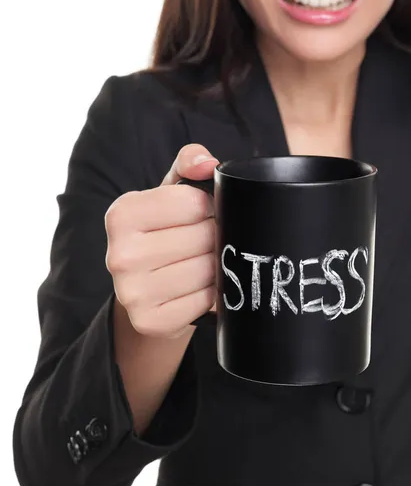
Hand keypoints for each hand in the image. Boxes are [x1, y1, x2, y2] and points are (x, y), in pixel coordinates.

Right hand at [105, 144, 219, 338]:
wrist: (148, 291)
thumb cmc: (164, 233)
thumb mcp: (171, 194)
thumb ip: (189, 164)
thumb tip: (207, 163)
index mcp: (122, 214)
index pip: (194, 202)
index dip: (209, 207)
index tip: (203, 214)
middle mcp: (119, 254)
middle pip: (203, 237)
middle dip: (214, 237)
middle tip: (205, 242)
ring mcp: (132, 292)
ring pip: (207, 270)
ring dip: (215, 266)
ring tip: (202, 263)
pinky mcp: (150, 321)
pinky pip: (206, 300)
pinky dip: (212, 294)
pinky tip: (198, 288)